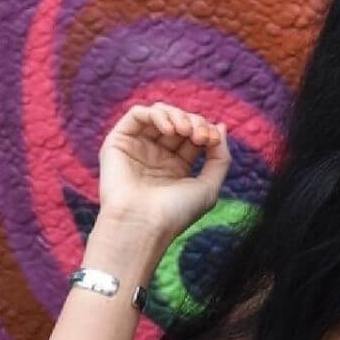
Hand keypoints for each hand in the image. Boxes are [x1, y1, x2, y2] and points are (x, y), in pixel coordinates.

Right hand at [98, 103, 229, 241]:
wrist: (142, 225)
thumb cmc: (175, 213)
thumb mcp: (208, 187)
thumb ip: (220, 157)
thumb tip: (221, 126)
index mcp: (176, 166)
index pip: (195, 135)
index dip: (207, 130)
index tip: (213, 140)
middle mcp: (156, 155)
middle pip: (180, 121)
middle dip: (195, 122)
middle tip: (200, 135)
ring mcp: (137, 147)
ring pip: (159, 113)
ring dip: (177, 115)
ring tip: (185, 131)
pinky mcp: (118, 142)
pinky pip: (137, 114)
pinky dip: (156, 114)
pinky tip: (169, 129)